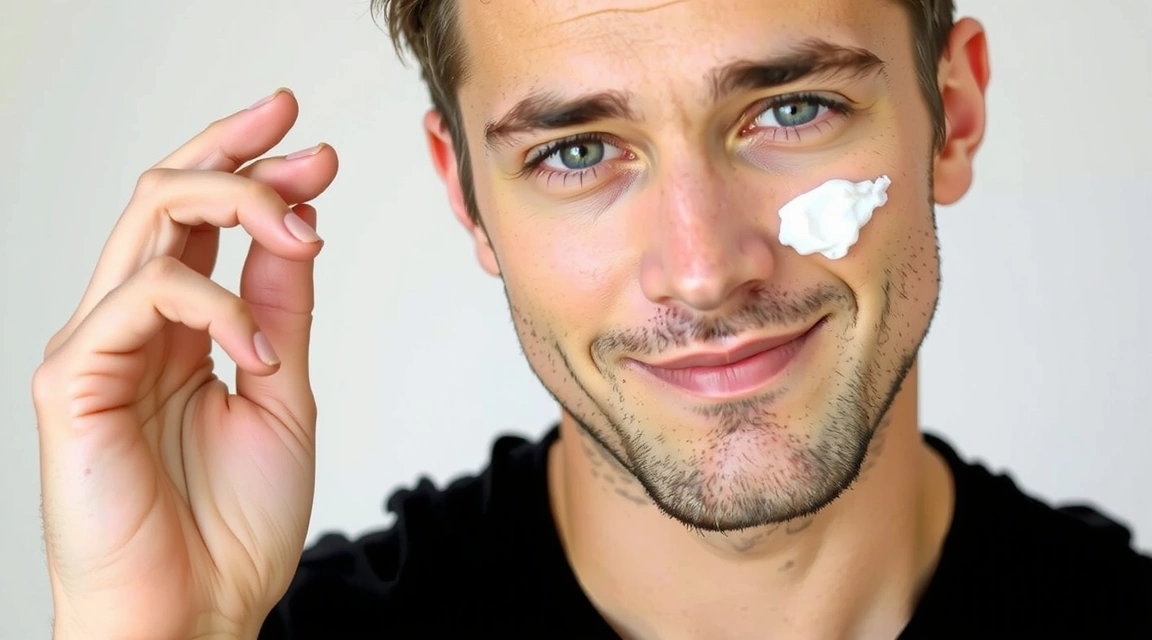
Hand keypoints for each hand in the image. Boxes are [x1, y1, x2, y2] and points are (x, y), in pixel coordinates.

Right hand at [32, 88, 336, 638]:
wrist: (198, 616)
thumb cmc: (232, 525)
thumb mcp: (283, 395)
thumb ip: (282, 310)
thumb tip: (299, 228)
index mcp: (179, 330)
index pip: (202, 222)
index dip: (252, 169)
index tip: (316, 150)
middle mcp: (132, 324)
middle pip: (165, 195)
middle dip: (236, 152)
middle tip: (301, 140)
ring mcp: (97, 346)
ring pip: (147, 219)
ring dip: (238, 203)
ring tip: (305, 230)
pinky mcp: (71, 379)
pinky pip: (142, 299)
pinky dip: (219, 308)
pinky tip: (263, 352)